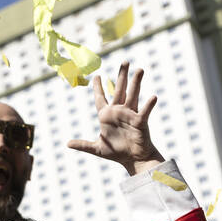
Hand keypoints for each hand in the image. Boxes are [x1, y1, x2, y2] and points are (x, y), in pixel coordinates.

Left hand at [67, 61, 162, 175]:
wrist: (132, 159)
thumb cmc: (116, 153)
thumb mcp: (97, 148)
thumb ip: (83, 145)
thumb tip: (67, 144)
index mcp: (106, 115)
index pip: (100, 97)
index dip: (98, 87)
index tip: (96, 75)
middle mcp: (119, 112)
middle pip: (119, 89)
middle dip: (122, 75)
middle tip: (125, 61)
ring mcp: (130, 115)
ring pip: (133, 95)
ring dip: (136, 82)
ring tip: (140, 69)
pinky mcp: (140, 122)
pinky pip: (145, 111)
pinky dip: (149, 104)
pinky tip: (154, 97)